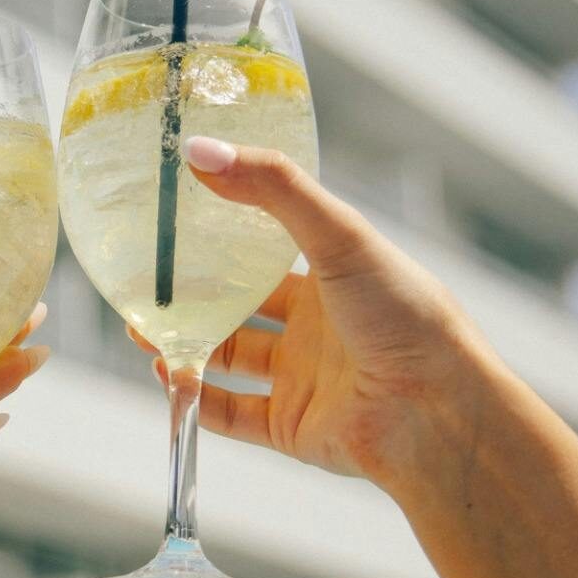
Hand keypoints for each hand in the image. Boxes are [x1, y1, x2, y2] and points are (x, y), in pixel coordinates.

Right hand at [141, 136, 500, 496]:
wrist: (438, 412)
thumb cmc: (407, 314)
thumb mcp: (339, 234)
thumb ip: (272, 188)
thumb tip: (199, 149)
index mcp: (336, 277)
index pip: (272, 249)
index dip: (226, 236)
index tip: (178, 222)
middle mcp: (319, 328)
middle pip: (242, 306)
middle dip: (194, 296)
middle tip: (144, 282)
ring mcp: (304, 380)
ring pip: (229, 359)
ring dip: (185, 344)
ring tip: (138, 327)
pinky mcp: (292, 427)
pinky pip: (232, 413)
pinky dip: (195, 399)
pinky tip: (165, 376)